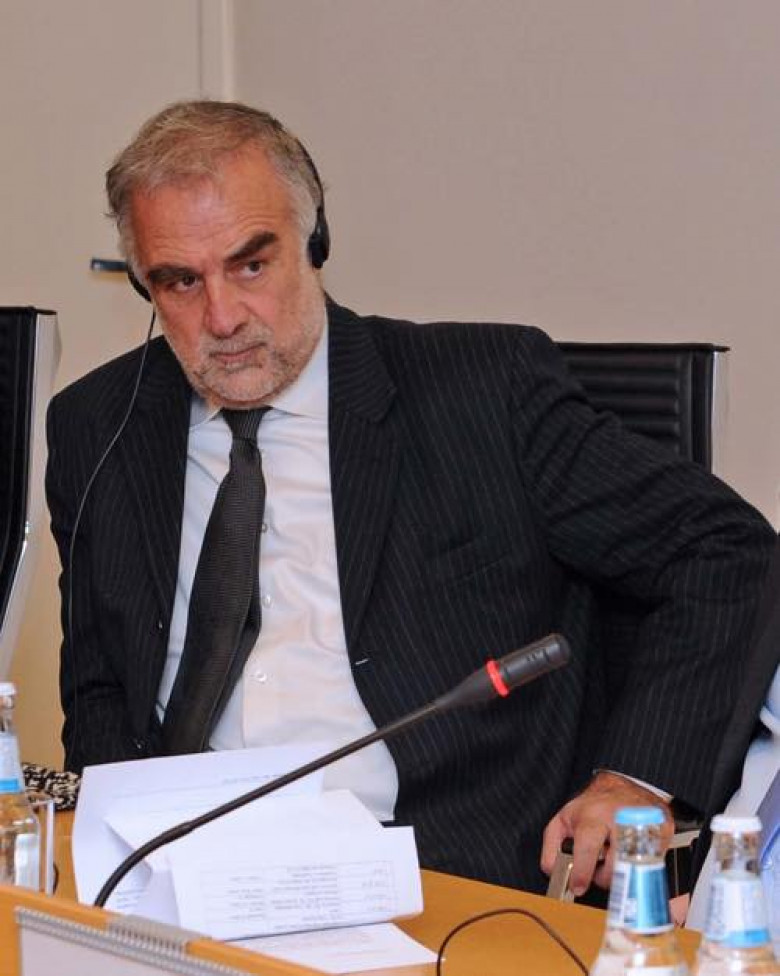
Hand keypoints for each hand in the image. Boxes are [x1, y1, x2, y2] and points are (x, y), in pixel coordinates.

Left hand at [540, 771, 672, 896]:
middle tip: (599, 870)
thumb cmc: (594, 805)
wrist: (625, 786)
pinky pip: (652, 864)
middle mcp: (620, 819)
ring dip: (622, 874)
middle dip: (606, 878)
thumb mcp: (564, 819)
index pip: (588, 846)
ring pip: (636, 868)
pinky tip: (631, 853)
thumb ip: (552, 847)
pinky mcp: (664, 831)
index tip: (578, 886)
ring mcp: (645, 824)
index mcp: (593, 816)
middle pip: (616, 865)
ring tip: (614, 859)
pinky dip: (640, 866)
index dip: (583, 872)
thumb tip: (553, 871)